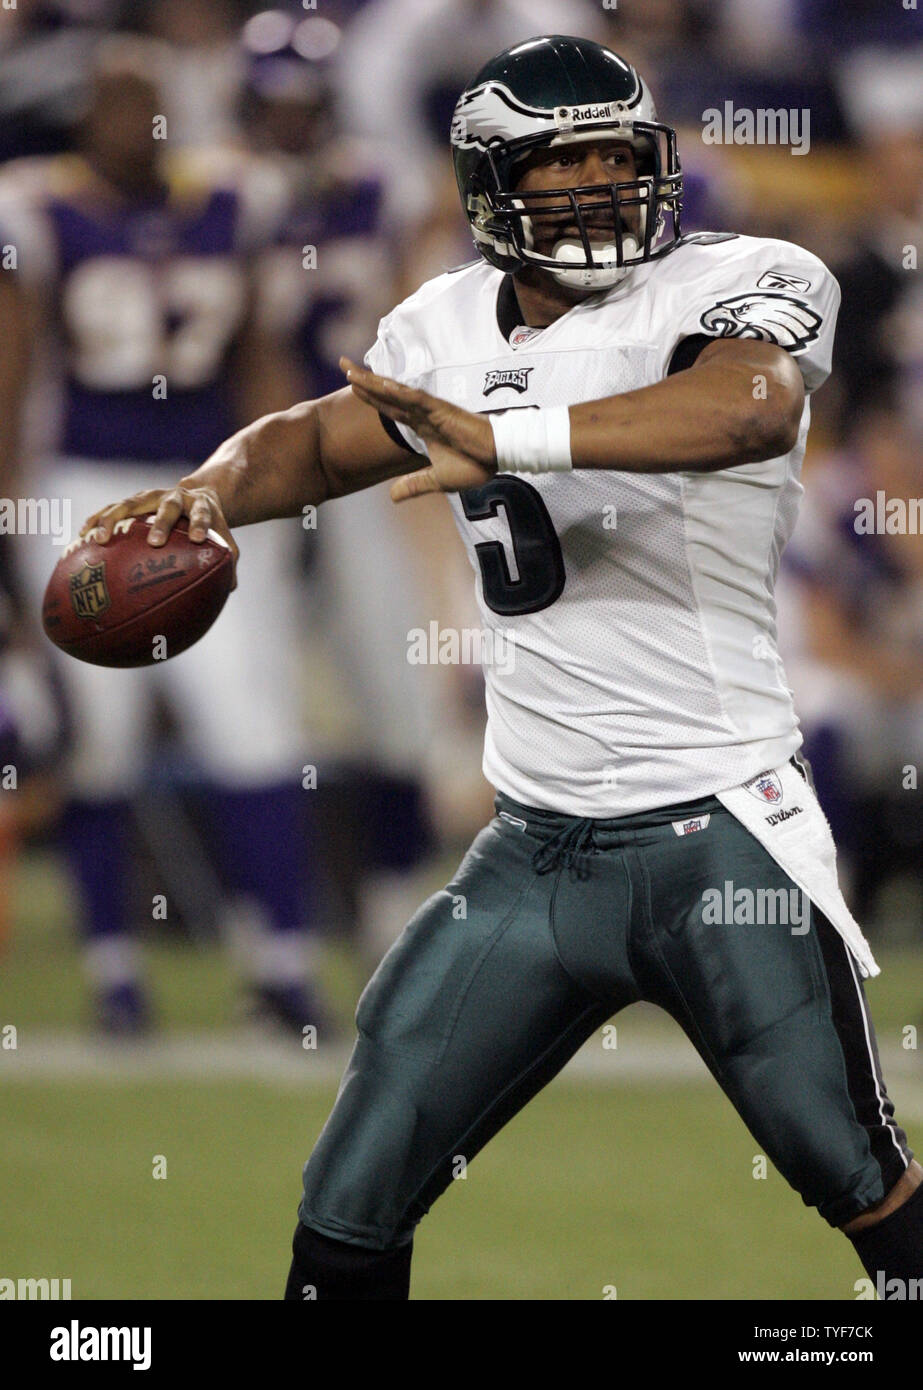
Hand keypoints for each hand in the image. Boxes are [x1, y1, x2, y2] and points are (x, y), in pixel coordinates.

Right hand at [80, 485, 239, 588]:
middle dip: (161, 523)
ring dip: (115, 519)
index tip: (196, 539)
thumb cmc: (209, 526)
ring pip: (130, 503)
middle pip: (166, 507)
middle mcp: (174, 497)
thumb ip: (228, 561)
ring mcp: (150, 497)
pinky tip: (83, 536)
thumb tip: (228, 589)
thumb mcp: (224, 539)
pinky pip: (111, 509)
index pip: (202, 514)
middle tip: (155, 542)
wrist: (195, 495)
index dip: (199, 524)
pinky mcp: (132, 502)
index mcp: (199, 505)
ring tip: (101, 538)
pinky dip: (97, 520)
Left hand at [341, 357, 496, 500]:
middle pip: (386, 394)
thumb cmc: (474, 465)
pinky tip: (382, 384)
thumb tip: (392, 498)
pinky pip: (417, 399)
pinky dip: (400, 392)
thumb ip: (414, 485)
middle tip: (342, 364)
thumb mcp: (437, 480)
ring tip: (351, 371)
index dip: (369, 396)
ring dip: (373, 382)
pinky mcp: (442, 412)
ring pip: (396, 392)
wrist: (498, 458)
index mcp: (420, 426)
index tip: (349, 383)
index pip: (388, 407)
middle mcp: (422, 413)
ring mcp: (431, 410)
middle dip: (363, 380)